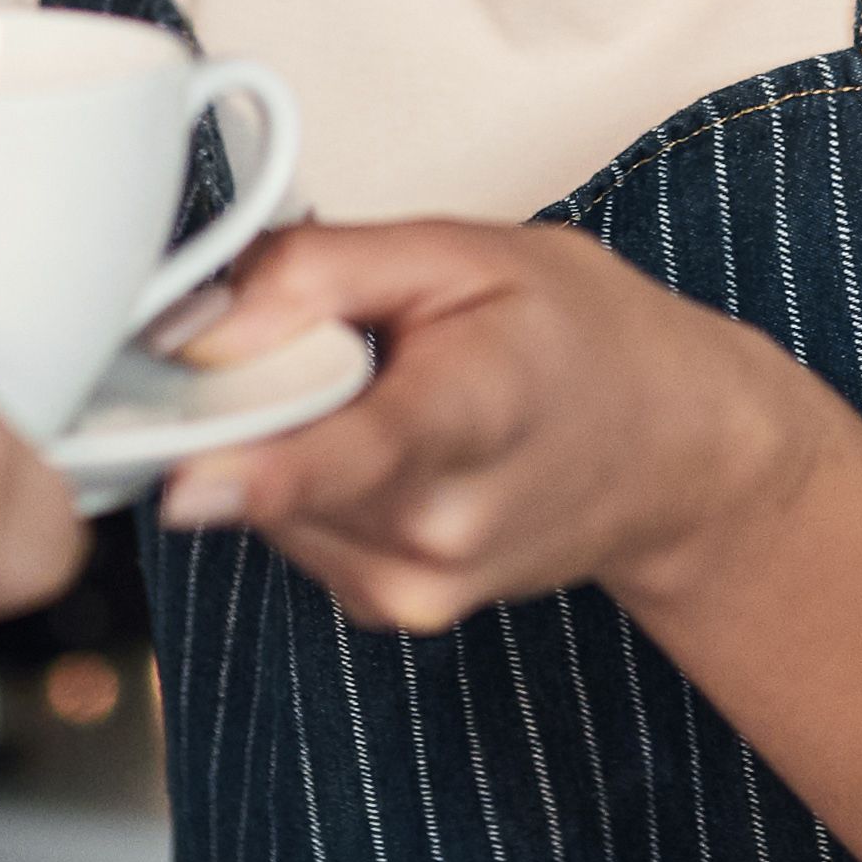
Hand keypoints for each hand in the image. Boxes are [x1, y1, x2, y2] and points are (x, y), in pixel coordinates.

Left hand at [153, 220, 828, 637]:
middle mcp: (440, 526)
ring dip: (285, 440)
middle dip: (257, 397)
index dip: (262, 469)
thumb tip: (195, 323)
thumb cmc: (581, 340)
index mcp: (474, 415)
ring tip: (382, 395)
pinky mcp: (393, 609)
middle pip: (273, 465)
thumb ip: (317, 271)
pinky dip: (306, 484)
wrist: (673, 451)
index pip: (357, 454)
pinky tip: (379, 445)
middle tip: (337, 344)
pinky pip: (293, 532)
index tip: (188, 481)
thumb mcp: (462, 251)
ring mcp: (417, 583)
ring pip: (266, 501)